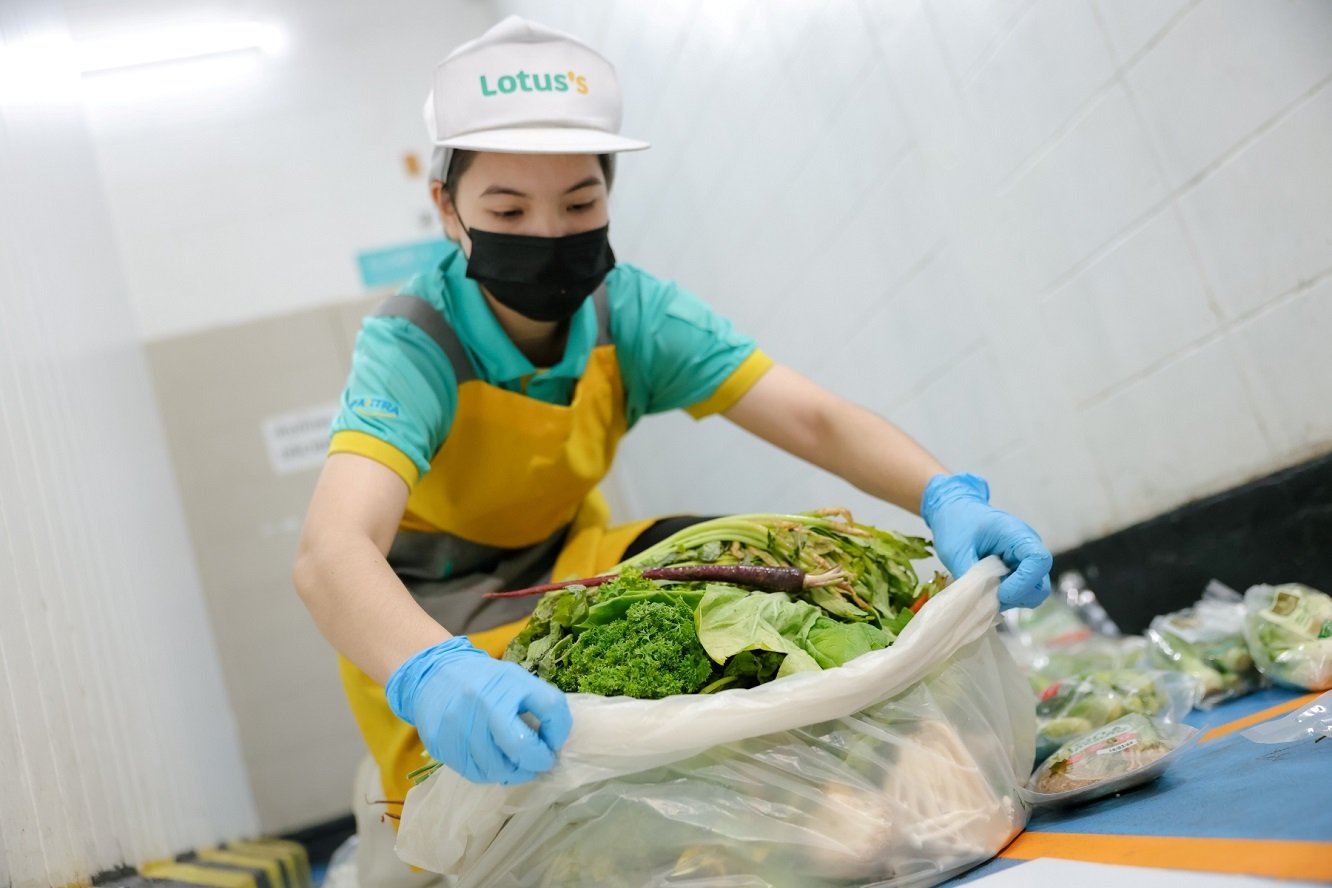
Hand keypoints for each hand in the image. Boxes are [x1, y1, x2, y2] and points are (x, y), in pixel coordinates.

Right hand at [385, 636, 572, 783]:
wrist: (434, 674)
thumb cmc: (484, 681)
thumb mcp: (514, 680)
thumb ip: (536, 704)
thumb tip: (552, 743)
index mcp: (510, 682)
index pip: (551, 707)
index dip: (559, 731)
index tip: (554, 741)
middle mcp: (485, 702)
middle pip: (521, 747)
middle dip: (537, 762)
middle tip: (541, 764)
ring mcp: (461, 724)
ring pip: (497, 767)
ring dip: (515, 773)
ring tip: (518, 767)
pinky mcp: (442, 743)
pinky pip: (474, 773)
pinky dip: (490, 774)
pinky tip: (494, 764)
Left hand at [921, 473, 1052, 609]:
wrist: (955, 511)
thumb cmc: (957, 523)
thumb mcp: (956, 550)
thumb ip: (969, 576)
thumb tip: (976, 602)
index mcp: (1017, 535)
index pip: (1039, 561)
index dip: (1023, 583)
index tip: (1000, 592)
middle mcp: (1028, 548)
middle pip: (1040, 584)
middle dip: (1018, 597)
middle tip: (989, 597)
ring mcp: (1024, 560)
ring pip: (1032, 592)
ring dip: (1011, 599)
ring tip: (985, 591)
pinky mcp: (1017, 570)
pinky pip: (1020, 592)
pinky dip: (1006, 597)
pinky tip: (986, 590)